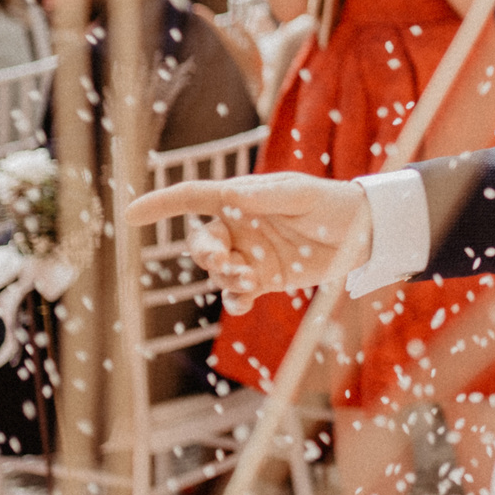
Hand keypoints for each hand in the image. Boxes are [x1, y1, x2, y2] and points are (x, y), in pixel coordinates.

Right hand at [121, 172, 373, 312]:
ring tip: (250, 280)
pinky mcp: (265, 279)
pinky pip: (237, 294)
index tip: (130, 214)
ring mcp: (249, 255)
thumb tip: (235, 195)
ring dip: (225, 278)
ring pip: (218, 272)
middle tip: (223, 263)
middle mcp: (238, 227)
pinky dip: (235, 299)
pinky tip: (244, 300)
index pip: (192, 198)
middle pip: (201, 244)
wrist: (363, 231)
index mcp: (240, 198)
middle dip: (205, 255)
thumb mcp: (303, 194)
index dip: (161, 204)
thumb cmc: (331, 202)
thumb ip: (268, 196)